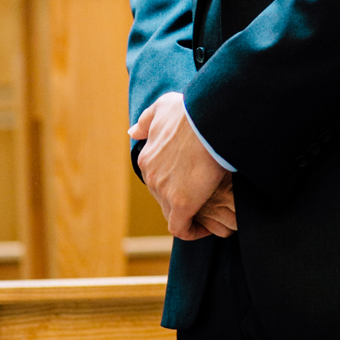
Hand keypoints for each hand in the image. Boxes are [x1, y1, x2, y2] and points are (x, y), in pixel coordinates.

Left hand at [128, 91, 234, 240]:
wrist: (208, 119)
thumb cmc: (190, 111)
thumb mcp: (163, 107)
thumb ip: (145, 121)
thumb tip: (131, 133)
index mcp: (147, 157)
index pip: (157, 177)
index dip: (173, 180)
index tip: (189, 178)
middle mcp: (151, 177)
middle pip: (163, 196)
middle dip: (180, 196)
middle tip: (202, 192)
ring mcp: (164, 191)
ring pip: (172, 211)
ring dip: (187, 213)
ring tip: (207, 209)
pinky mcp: (181, 204)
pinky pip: (181, 228)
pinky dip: (191, 231)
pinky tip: (205, 228)